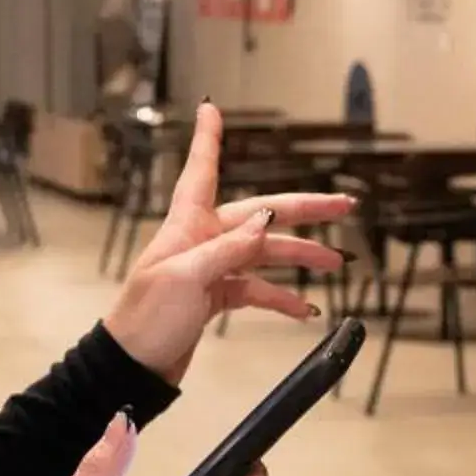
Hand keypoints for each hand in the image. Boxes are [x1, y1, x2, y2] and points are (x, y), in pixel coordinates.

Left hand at [105, 103, 353, 383]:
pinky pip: (257, 290)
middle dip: (303, 209)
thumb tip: (265, 222)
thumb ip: (228, 249)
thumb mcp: (186, 278)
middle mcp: (201, 240)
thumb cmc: (146, 319)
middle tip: (343, 205)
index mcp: (187, 225)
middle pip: (260, 216)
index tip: (211, 109)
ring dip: (299, 258)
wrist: (132, 367)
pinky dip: (281, 298)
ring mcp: (211, 269)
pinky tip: (303, 309)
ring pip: (265, 254)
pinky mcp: (215, 297)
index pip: (201, 170)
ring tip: (334, 263)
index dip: (208, 139)